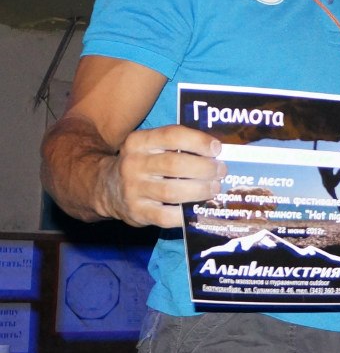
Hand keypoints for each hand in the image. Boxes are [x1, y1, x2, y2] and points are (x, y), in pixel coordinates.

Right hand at [107, 125, 223, 227]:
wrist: (105, 188)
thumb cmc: (143, 164)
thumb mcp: (151, 146)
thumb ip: (178, 144)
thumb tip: (217, 151)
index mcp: (139, 141)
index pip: (172, 135)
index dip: (198, 141)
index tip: (217, 149)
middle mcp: (133, 164)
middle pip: (175, 165)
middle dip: (205, 169)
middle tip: (220, 171)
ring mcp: (133, 190)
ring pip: (172, 191)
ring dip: (200, 190)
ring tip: (214, 188)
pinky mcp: (137, 213)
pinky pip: (166, 217)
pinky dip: (186, 214)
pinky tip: (197, 208)